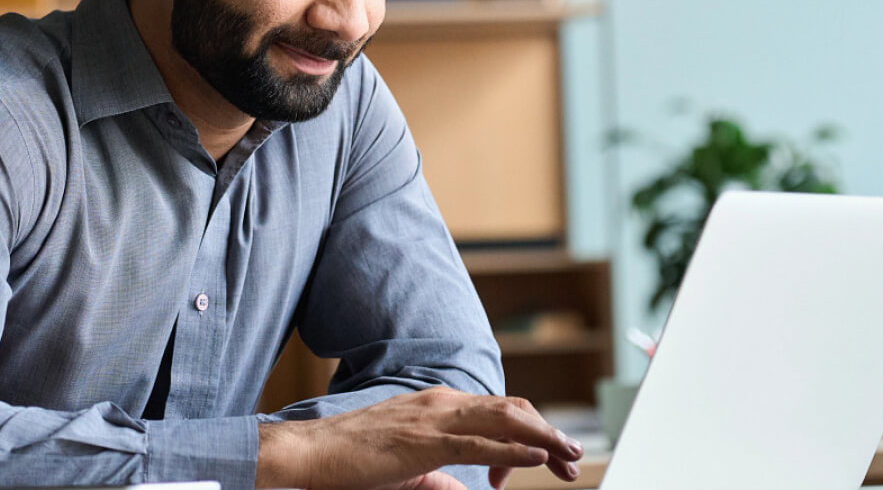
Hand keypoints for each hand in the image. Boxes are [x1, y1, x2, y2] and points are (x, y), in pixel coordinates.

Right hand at [256, 387, 582, 489]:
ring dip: (543, 437)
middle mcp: (441, 403)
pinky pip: (478, 443)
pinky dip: (514, 449)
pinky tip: (537, 458)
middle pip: (511, 411)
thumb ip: (440, 477)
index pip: (499, 412)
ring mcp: (433, 419)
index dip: (530, 434)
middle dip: (548, 433)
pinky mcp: (424, 442)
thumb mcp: (408, 469)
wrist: (309, 454)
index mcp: (438, 406)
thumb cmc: (352, 462)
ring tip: (569, 454)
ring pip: (504, 420)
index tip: (544, 463)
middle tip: (573, 459)